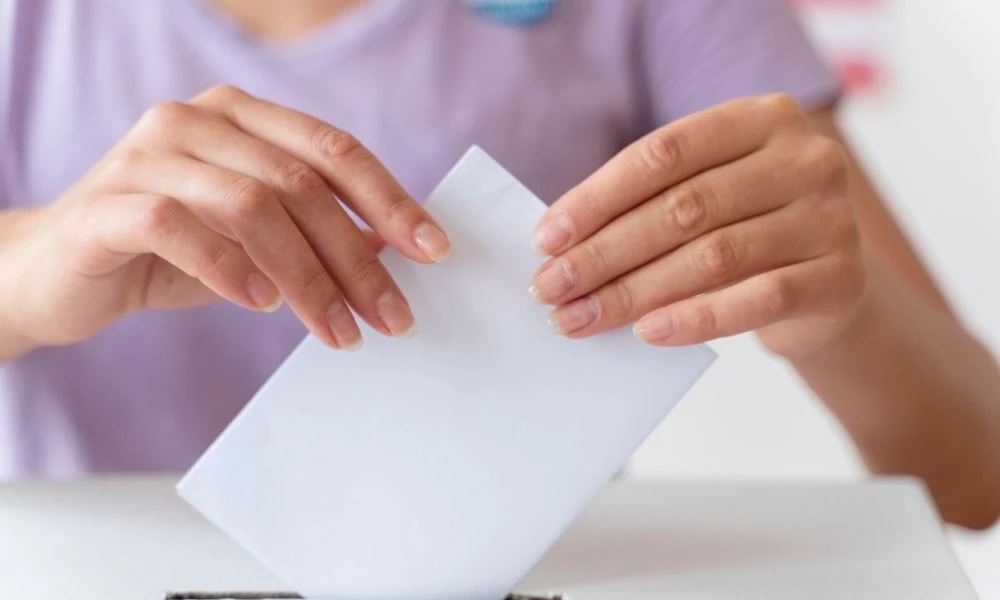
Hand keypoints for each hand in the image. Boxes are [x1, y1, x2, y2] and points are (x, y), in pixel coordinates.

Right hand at [0, 85, 449, 350]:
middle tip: (391, 317)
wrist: (58, 273)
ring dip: (306, 277)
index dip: (389, 199)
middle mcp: (195, 120)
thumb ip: (312, 233)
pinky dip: (229, 268)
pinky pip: (179, 226)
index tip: (432, 250)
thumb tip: (390, 249)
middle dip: (355, 258)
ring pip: (250, 205)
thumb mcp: (253, 241)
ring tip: (337, 330)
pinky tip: (261, 305)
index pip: (333, 149)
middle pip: (300, 184)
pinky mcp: (107, 202)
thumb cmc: (167, 252)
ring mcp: (147, 154)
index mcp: (240, 116)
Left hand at [529, 94, 866, 358]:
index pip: (664, 153)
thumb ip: (649, 203)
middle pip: (683, 207)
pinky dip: (696, 319)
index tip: (545, 239)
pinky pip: (757, 299)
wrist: (828, 287)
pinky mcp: (841, 280)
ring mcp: (831, 218)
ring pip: (713, 256)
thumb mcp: (707, 196)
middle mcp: (805, 158)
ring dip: (633, 292)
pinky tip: (647, 332)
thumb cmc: (745, 231)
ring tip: (580, 318)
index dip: (598, 196)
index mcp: (762, 118)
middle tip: (550, 287)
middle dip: (604, 252)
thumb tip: (559, 245)